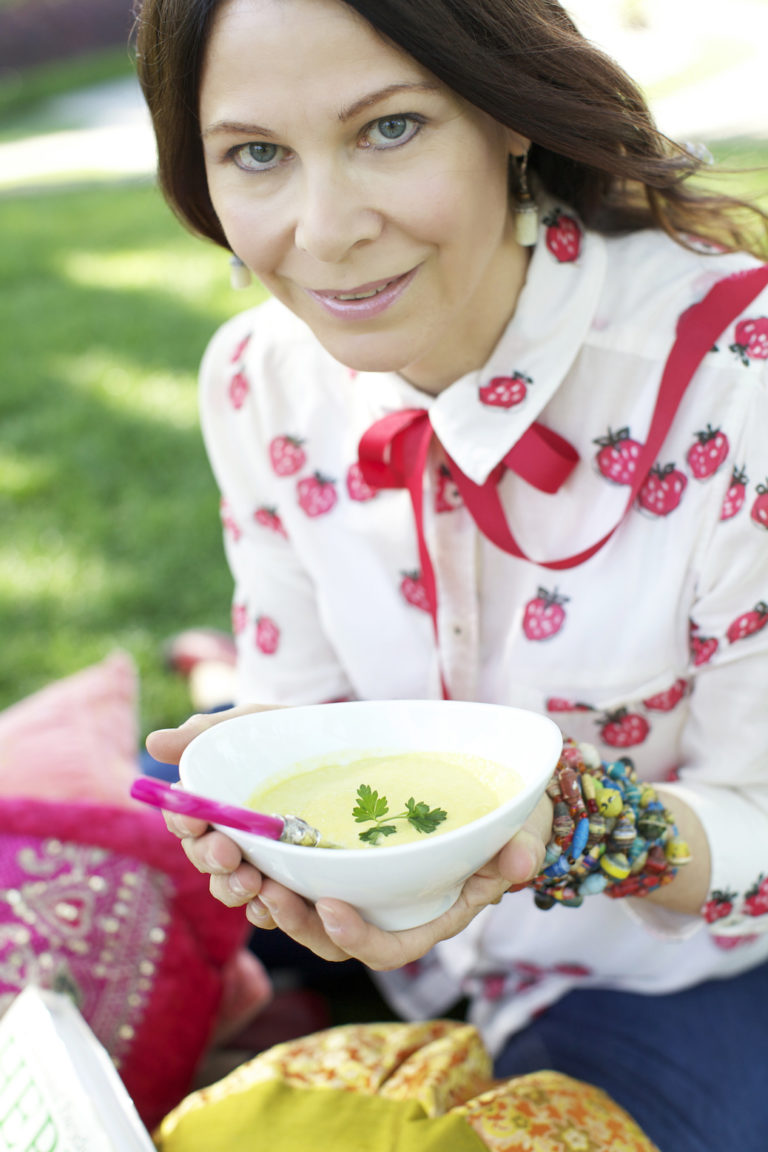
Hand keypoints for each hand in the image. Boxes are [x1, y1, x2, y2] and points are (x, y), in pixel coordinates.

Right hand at [150, 706, 553, 969]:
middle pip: (260, 903)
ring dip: (286, 916)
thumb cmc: (356, 744)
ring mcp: (367, 903)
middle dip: (232, 882)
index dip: (203, 848)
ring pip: (313, 936)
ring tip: (267, 886)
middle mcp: (318, 883)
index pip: (227, 863)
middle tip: (224, 852)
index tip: (191, 821)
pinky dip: (352, 935)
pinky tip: (330, 902)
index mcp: (282, 847)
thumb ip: (224, 733)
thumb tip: (156, 741)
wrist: (459, 749)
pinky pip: (382, 948)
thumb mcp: (284, 727)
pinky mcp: (420, 918)